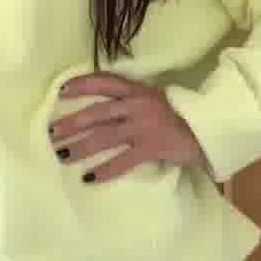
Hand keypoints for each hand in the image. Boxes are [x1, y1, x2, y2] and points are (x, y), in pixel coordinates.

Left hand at [49, 72, 207, 182]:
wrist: (209, 127)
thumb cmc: (180, 113)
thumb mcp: (155, 98)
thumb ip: (132, 99)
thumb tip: (104, 107)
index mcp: (137, 91)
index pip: (104, 82)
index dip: (82, 85)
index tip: (61, 91)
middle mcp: (137, 106)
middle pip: (97, 113)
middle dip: (72, 123)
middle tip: (51, 132)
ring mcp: (144, 127)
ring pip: (105, 136)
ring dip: (81, 147)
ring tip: (62, 155)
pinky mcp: (152, 147)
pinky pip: (124, 161)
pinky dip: (105, 170)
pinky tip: (89, 178)